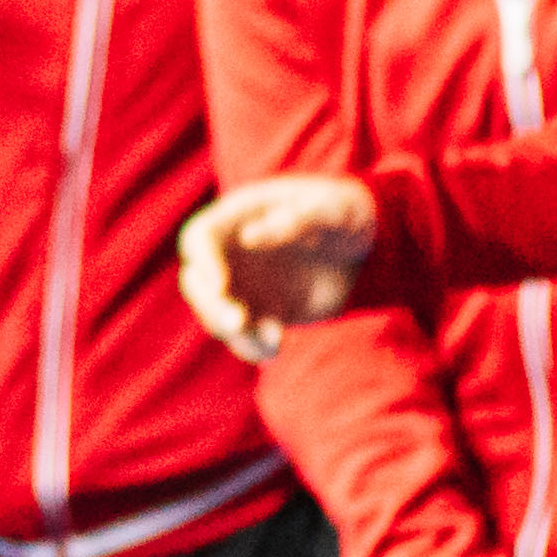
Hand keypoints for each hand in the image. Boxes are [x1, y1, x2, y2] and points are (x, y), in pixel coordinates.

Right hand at [179, 175, 380, 357]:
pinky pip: (245, 337)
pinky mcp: (262, 313)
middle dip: (211, 306)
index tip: (223, 284)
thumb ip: (296, 218)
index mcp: (237, 218)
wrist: (359, 245)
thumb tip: (249, 237)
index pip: (198, 239)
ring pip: (217, 317)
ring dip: (235, 334)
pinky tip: (276, 346)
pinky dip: (254, 347)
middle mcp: (231, 255)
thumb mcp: (331, 209)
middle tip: (238, 323)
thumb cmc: (342, 213)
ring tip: (272, 340)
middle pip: (197, 283)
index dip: (203, 262)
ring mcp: (244, 287)